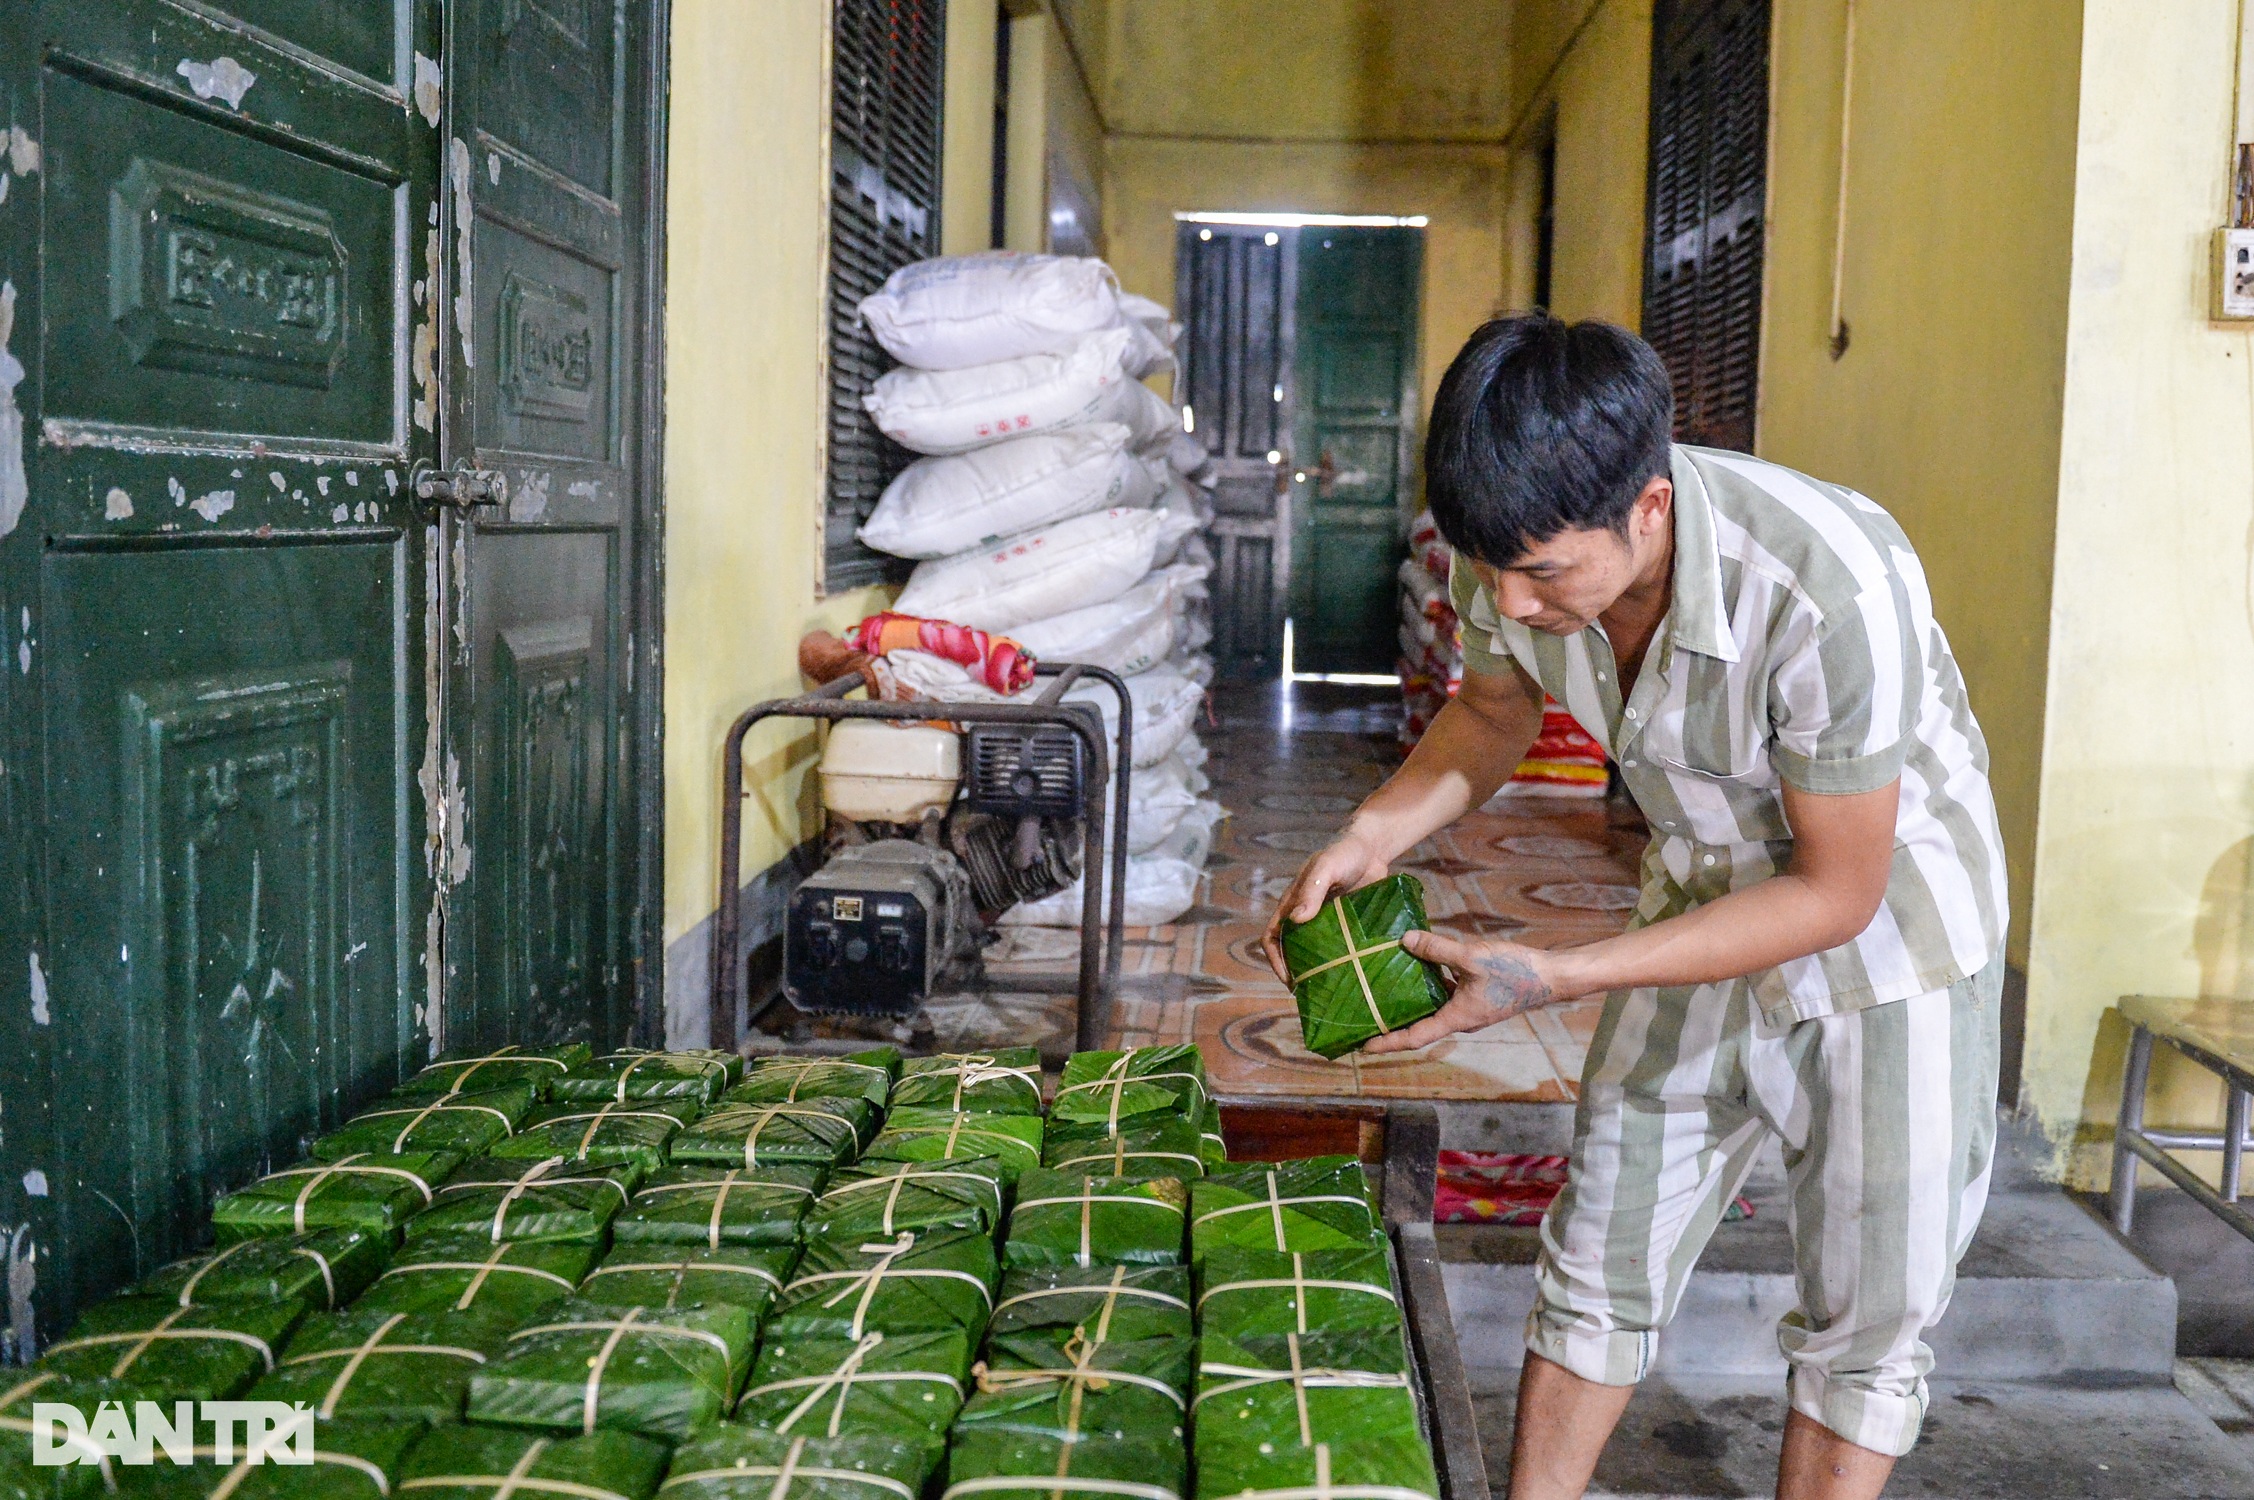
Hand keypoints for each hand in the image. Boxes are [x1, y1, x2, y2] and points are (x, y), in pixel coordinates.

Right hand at [1261, 832, 1394, 983]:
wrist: (1373, 847)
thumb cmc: (1343, 852)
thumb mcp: (1326, 867)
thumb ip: (1312, 890)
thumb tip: (1296, 920)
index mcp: (1293, 903)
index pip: (1272, 936)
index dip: (1274, 959)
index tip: (1288, 979)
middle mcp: (1307, 916)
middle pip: (1292, 950)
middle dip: (1297, 972)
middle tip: (1311, 992)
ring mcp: (1328, 922)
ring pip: (1317, 952)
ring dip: (1320, 970)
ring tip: (1331, 989)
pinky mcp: (1348, 925)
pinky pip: (1341, 947)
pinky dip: (1343, 962)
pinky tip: (1353, 974)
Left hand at [1359, 929, 1563, 1053]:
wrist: (1550, 976)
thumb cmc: (1514, 971)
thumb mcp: (1471, 957)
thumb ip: (1437, 949)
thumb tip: (1404, 939)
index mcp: (1456, 1018)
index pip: (1414, 1037)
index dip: (1387, 1043)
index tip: (1362, 1046)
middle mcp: (1459, 1019)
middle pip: (1419, 1027)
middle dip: (1392, 1025)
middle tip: (1364, 1019)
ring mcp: (1469, 1009)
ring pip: (1431, 1010)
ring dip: (1409, 1004)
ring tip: (1381, 993)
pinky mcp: (1476, 997)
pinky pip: (1445, 996)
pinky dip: (1428, 987)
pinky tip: (1417, 968)